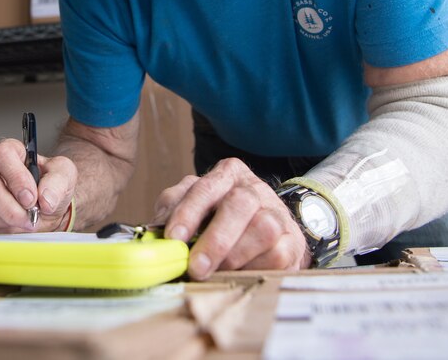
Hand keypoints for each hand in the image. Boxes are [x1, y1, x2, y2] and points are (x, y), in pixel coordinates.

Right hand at [0, 138, 77, 232]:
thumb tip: (45, 199)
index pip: (1, 154)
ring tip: (25, 221)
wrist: (47, 211)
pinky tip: (14, 228)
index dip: (16, 177)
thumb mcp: (65, 176)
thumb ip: (58, 182)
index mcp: (9, 153)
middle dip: (11, 208)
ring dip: (6, 221)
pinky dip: (0, 232)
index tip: (31, 197)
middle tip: (31, 215)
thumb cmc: (51, 188)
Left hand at [152, 158, 310, 277]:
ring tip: (216, 272)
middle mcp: (254, 188)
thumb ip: (173, 211)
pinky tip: (239, 273)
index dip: (188, 213)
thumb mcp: (192, 205)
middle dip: (215, 239)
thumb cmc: (221, 217)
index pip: (205, 188)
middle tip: (196, 267)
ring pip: (263, 229)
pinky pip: (277, 255)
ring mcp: (277, 213)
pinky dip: (254, 268)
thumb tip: (154, 232)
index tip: (173, 237)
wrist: (268, 230)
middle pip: (239, 205)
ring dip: (235, 256)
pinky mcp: (293, 241)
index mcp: (227, 174)